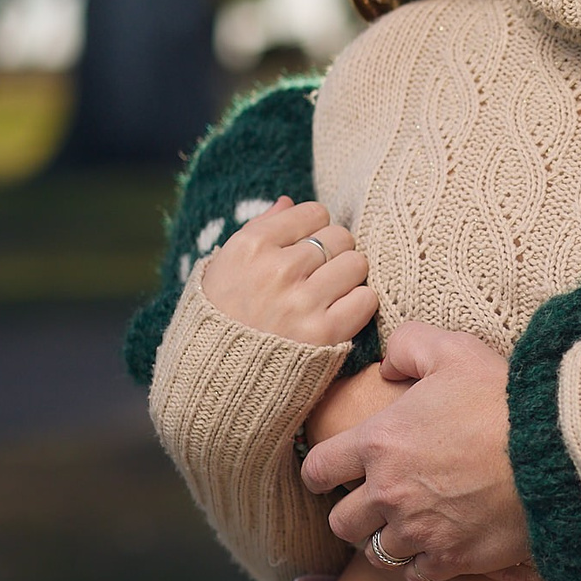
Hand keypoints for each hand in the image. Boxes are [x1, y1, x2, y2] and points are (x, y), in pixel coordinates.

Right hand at [201, 198, 377, 347]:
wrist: (214, 379)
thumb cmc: (219, 319)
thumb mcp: (222, 267)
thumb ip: (257, 229)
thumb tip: (289, 201)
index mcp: (250, 246)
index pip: (314, 212)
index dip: (315, 230)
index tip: (305, 249)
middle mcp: (277, 269)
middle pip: (340, 236)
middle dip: (335, 252)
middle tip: (320, 274)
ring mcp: (302, 302)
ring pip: (357, 264)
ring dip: (349, 277)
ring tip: (329, 293)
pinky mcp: (325, 333)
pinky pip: (366, 299)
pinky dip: (359, 305)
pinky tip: (338, 313)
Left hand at [300, 321, 535, 580]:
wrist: (556, 450)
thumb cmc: (503, 398)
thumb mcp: (455, 350)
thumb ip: (408, 347)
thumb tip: (385, 367)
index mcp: (379, 442)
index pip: (317, 469)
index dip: (321, 472)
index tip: (332, 475)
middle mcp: (388, 492)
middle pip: (341, 522)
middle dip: (355, 513)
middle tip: (378, 502)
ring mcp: (418, 530)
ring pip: (378, 553)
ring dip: (390, 540)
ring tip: (411, 527)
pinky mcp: (451, 558)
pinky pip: (417, 576)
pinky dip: (424, 567)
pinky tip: (440, 549)